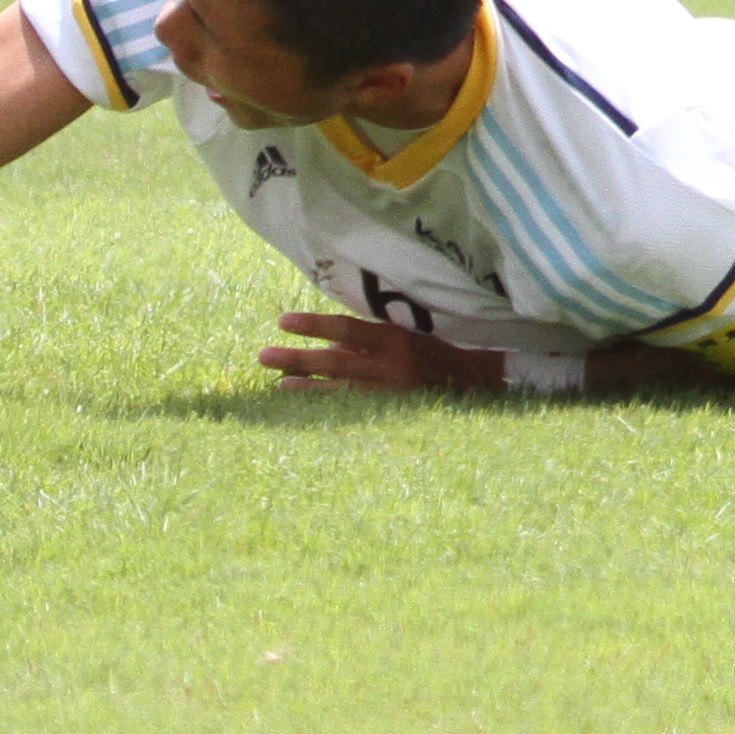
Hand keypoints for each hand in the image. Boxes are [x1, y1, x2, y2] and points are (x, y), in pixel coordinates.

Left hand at [261, 306, 500, 393]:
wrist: (472, 386)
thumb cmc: (434, 355)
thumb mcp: (406, 336)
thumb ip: (372, 336)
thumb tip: (329, 335)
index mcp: (395, 339)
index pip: (347, 329)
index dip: (315, 324)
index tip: (283, 321)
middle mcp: (388, 366)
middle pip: (334, 361)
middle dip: (298, 357)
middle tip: (263, 355)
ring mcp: (386, 393)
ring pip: (336, 388)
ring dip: (304, 383)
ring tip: (276, 380)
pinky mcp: (386, 412)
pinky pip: (347, 407)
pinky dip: (323, 401)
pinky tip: (301, 398)